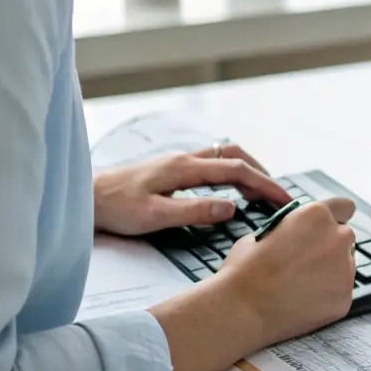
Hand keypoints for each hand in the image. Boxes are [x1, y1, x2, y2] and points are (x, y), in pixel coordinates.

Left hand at [93, 144, 291, 236]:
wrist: (87, 197)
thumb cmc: (116, 207)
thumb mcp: (155, 215)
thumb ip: (194, 211)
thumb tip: (232, 207)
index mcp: (184, 167)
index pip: (235, 170)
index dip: (264, 184)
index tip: (284, 199)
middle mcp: (184, 158)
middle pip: (234, 155)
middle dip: (261, 173)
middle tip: (278, 196)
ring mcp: (177, 161)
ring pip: (222, 156)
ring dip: (246, 169)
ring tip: (260, 192)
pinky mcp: (171, 169)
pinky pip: (211, 163)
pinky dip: (230, 172)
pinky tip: (230, 189)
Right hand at [216, 197, 356, 344]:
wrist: (242, 309)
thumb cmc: (245, 268)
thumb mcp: (265, 231)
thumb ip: (291, 228)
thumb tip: (296, 234)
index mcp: (316, 215)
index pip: (344, 207)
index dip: (335, 217)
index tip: (327, 228)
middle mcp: (337, 238)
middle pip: (345, 237)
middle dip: (330, 246)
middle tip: (307, 261)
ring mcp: (345, 270)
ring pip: (346, 265)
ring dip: (331, 270)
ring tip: (302, 285)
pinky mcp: (345, 299)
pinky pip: (341, 291)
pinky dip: (328, 295)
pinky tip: (304, 301)